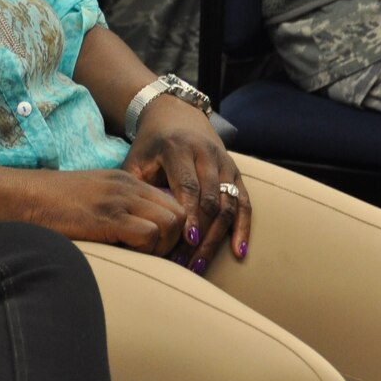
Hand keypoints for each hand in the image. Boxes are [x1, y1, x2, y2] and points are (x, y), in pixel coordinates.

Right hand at [0, 166, 185, 254]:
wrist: (18, 196)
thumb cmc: (48, 205)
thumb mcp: (91, 199)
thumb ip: (117, 210)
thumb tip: (139, 238)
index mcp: (126, 181)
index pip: (173, 202)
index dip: (174, 230)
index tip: (161, 251)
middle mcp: (129, 186)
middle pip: (180, 213)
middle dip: (174, 241)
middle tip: (154, 259)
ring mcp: (119, 200)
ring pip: (171, 223)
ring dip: (162, 247)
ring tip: (139, 258)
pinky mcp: (107, 217)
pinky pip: (149, 235)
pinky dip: (145, 251)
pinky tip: (125, 256)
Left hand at [123, 101, 251, 274]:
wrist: (176, 115)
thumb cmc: (151, 146)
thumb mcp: (137, 159)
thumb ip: (137, 188)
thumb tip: (135, 226)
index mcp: (180, 149)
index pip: (189, 186)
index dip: (189, 214)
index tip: (186, 240)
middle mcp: (207, 155)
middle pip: (211, 199)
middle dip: (201, 234)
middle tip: (187, 263)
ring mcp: (225, 163)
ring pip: (229, 204)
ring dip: (218, 238)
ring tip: (201, 264)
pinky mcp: (236, 173)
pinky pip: (244, 203)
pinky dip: (243, 228)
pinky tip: (238, 252)